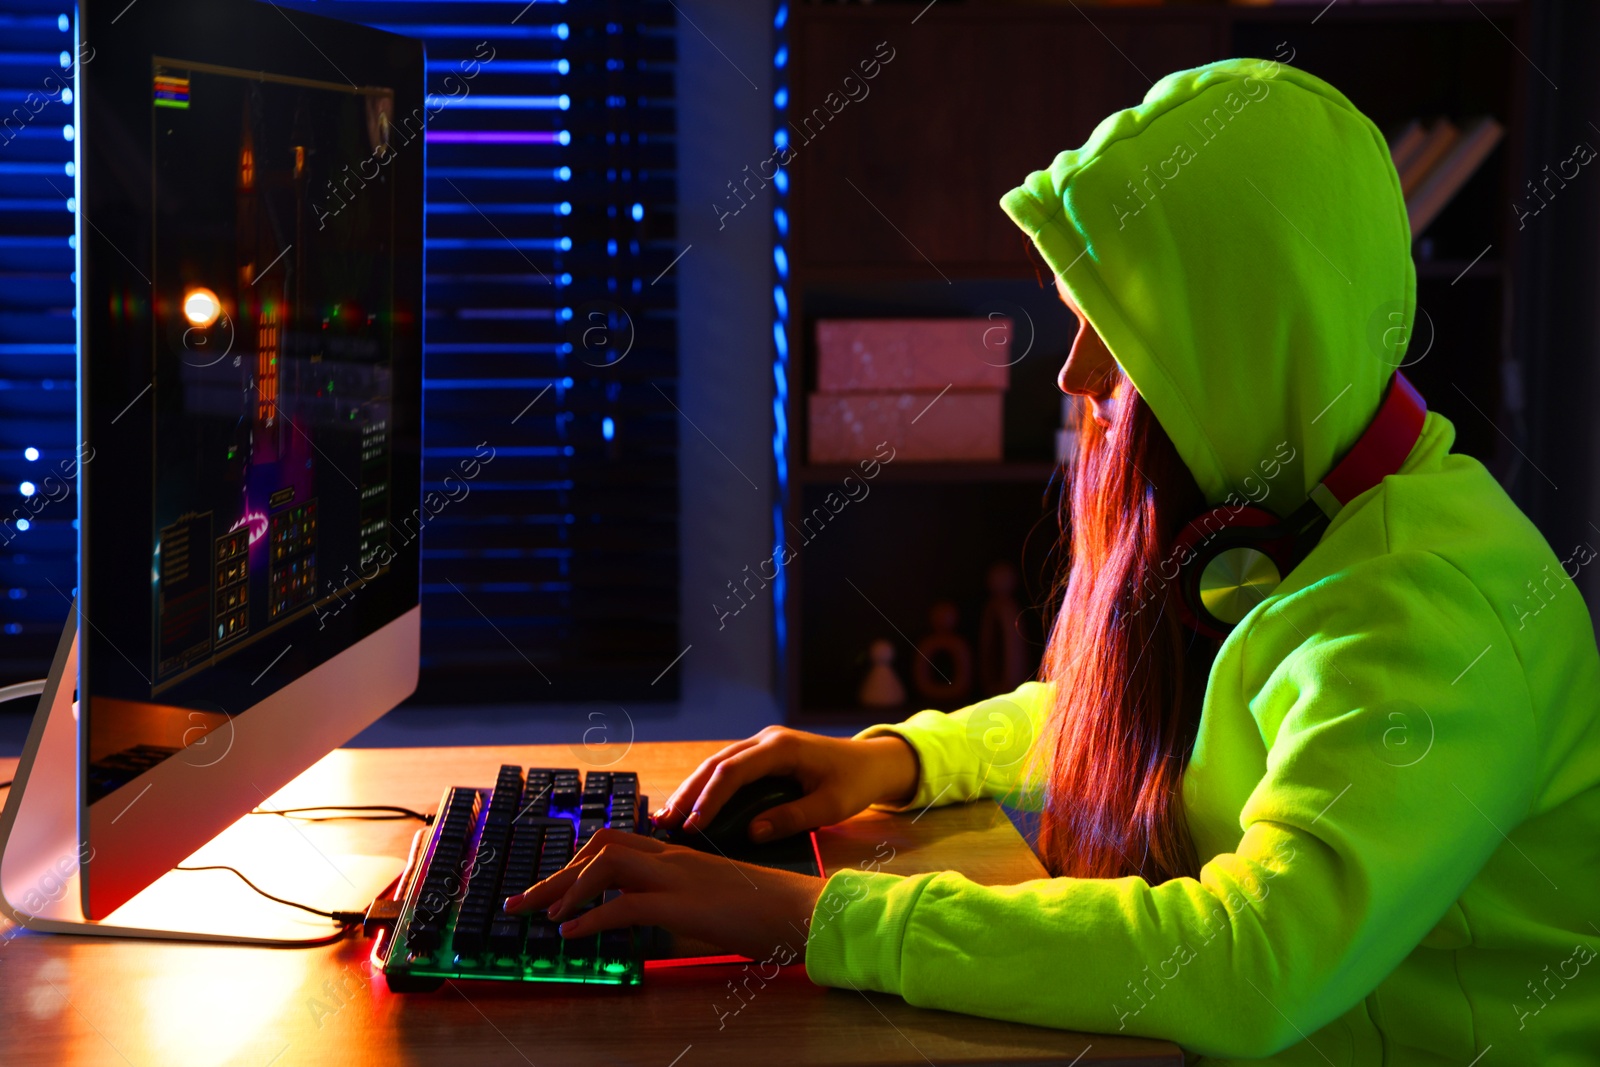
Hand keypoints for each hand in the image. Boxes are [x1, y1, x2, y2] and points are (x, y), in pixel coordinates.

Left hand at [502, 829, 822, 960]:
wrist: (804, 910)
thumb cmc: (764, 911)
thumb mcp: (710, 903)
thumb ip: (675, 904)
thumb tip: (642, 925)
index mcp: (678, 855)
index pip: (614, 844)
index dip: (576, 863)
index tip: (550, 888)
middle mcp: (672, 857)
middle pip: (600, 847)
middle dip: (556, 874)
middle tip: (522, 903)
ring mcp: (678, 877)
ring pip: (606, 865)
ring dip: (566, 890)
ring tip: (541, 917)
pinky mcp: (685, 903)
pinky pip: (625, 904)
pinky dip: (590, 918)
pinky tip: (571, 934)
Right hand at [651, 725, 919, 843]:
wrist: (874, 761)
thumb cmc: (855, 783)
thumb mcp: (829, 806)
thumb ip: (791, 819)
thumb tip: (751, 833)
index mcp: (782, 748)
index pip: (734, 772)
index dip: (710, 800)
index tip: (693, 827)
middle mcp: (766, 740)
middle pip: (717, 764)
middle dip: (689, 793)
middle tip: (665, 822)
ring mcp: (763, 744)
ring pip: (717, 763)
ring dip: (692, 789)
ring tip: (668, 816)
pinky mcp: (763, 754)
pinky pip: (728, 768)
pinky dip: (707, 787)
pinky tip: (691, 807)